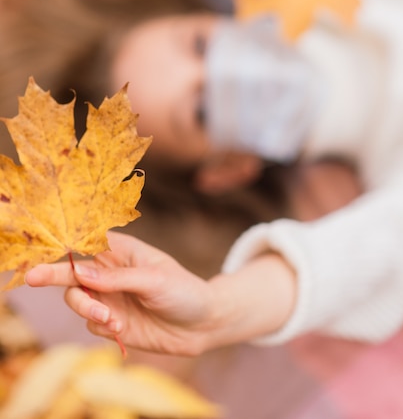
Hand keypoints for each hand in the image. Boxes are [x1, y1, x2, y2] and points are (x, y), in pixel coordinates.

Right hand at [26, 231, 215, 355]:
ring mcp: (109, 297)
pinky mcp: (111, 322)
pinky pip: (90, 324)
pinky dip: (100, 326)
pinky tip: (120, 328)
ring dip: (87, 308)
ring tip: (111, 319)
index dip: (65, 241)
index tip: (48, 246)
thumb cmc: (183, 292)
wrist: (202, 326)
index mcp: (120, 250)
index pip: (86, 240)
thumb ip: (117, 279)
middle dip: (52, 274)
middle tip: (32, 278)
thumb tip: (79, 272)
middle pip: (71, 271)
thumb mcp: (154, 280)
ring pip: (77, 299)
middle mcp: (109, 272)